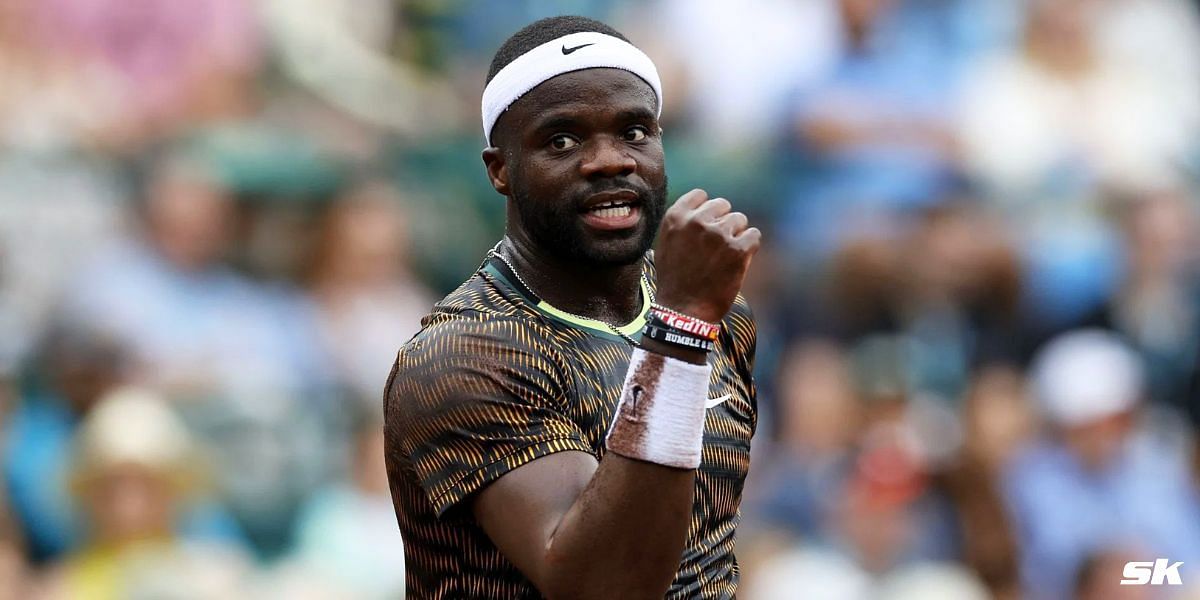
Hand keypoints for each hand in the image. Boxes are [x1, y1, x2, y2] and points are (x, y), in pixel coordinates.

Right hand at [654, 189, 760, 322]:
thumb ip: (683, 223)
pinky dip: (749, 248)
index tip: (706, 226)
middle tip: (717, 246)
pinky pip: (754, 235)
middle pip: (723, 205)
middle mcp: (697, 221)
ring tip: (725, 257)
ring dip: (737, 235)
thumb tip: (703, 210)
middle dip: (723, 222)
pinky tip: (738, 261)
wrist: (684, 311)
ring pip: (740, 219)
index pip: (701, 195)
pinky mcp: (738, 249)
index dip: (707, 210)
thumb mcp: (666, 244)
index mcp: (676, 217)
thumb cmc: (675, 280)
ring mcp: (719, 234)